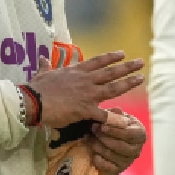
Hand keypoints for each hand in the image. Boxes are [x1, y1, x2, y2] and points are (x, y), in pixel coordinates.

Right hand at [29, 51, 144, 128]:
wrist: (33, 102)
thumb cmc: (36, 87)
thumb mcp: (42, 74)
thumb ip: (45, 66)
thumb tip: (42, 58)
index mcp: (75, 72)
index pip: (97, 62)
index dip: (111, 57)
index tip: (122, 53)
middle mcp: (85, 80)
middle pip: (110, 72)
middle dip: (127, 67)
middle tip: (140, 62)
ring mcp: (88, 94)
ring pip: (113, 88)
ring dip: (128, 83)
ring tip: (141, 79)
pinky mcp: (86, 110)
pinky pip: (104, 115)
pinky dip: (115, 118)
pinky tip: (126, 121)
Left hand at [85, 107, 146, 174]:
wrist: (108, 140)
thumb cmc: (113, 126)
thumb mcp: (116, 117)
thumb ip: (115, 114)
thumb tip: (116, 110)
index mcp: (140, 135)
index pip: (129, 134)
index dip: (114, 130)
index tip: (102, 125)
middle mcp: (137, 150)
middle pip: (120, 146)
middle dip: (104, 137)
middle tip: (93, 129)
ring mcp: (128, 162)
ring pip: (112, 155)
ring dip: (98, 146)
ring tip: (89, 138)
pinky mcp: (117, 170)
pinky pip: (107, 167)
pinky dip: (98, 160)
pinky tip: (92, 153)